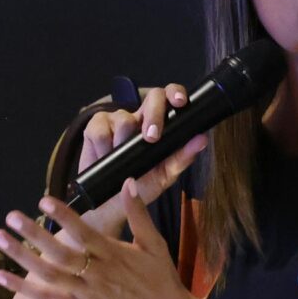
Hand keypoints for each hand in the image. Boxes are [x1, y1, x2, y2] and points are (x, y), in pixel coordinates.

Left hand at [0, 168, 204, 298]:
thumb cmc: (161, 278)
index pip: (84, 233)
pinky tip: (2, 276)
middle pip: (60, 253)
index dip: (64, 217)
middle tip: (11, 217)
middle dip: (34, 235)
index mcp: (114, 254)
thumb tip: (128, 182)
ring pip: (49, 276)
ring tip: (0, 239)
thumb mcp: (155, 243)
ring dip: (22, 258)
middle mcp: (97, 273)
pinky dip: (25, 289)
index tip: (44, 201)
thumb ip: (139, 214)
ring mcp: (87, 293)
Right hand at [70, 84, 193, 226]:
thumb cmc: (140, 187)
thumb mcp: (164, 176)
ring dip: (123, 143)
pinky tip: (105, 158)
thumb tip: (202, 139)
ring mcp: (116, 120)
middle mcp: (140, 117)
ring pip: (124, 119)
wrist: (110, 205)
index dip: (175, 93)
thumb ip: (182, 157)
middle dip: (154, 114)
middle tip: (152, 138)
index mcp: (160, 124)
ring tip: (122, 161)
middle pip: (151, 97)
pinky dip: (104, 148)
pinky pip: (101, 130)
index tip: (180, 102)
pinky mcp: (95, 127)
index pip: (170, 98)